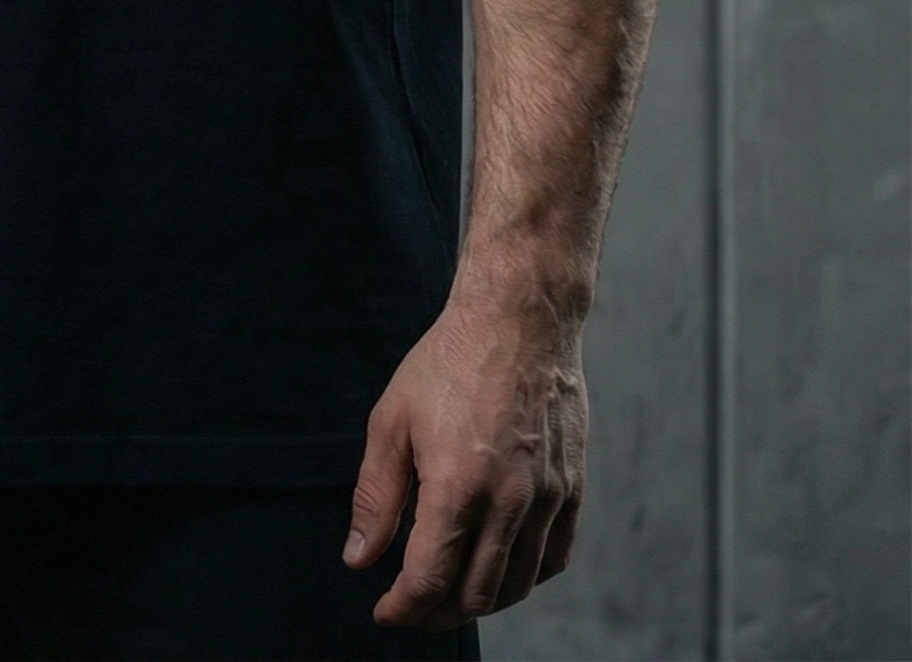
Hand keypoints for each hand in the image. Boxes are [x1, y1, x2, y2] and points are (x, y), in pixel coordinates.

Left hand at [343, 291, 586, 628]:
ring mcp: (547, 498)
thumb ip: (376, 496)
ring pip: (517, 586)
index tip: (384, 611)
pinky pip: (554, 559)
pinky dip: (524, 578)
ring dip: (479, 602)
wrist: (519, 319)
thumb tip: (358, 558)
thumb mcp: (392, 421)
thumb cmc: (449, 362)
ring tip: (449, 592)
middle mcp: (509, 501)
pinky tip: (499, 568)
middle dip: (435, 614)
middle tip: (412, 606)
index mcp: (457, 485)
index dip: (402, 609)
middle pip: (474, 595)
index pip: (428, 580)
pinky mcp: (573, 488)